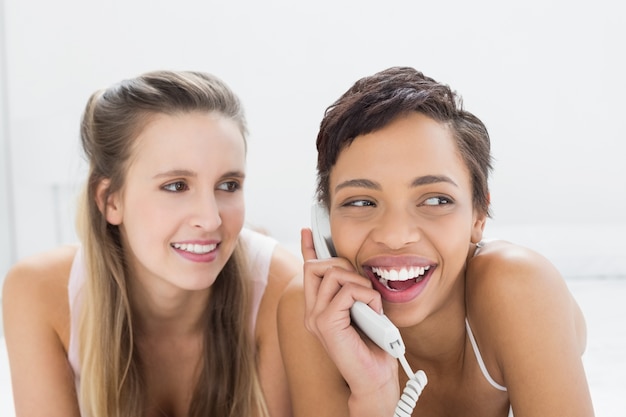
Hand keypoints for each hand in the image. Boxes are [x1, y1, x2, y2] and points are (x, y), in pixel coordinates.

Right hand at [301, 228, 398, 399]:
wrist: (375, 377)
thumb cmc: (374, 346)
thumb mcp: (364, 309)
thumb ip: (354, 290)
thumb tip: (356, 269)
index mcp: (318, 307)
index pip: (309, 270)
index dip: (309, 248)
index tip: (309, 231)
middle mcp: (312, 311)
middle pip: (319, 265)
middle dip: (345, 266)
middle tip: (364, 289)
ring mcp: (315, 317)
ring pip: (334, 274)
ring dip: (361, 285)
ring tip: (371, 306)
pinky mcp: (325, 323)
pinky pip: (347, 291)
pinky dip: (367, 297)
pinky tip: (372, 313)